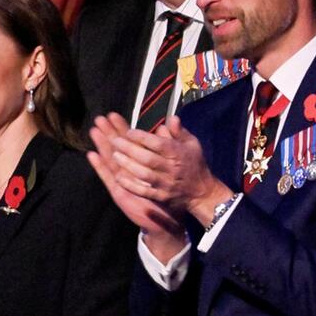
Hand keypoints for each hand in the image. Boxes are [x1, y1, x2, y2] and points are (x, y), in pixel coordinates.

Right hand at [87, 113, 182, 235]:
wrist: (166, 220)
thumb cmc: (169, 194)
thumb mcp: (170, 170)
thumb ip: (168, 148)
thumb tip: (165, 127)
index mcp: (141, 163)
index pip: (130, 142)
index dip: (122, 128)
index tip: (114, 115)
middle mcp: (129, 170)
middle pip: (117, 148)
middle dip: (109, 132)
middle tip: (100, 117)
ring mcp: (122, 180)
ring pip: (110, 159)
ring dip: (102, 145)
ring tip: (94, 130)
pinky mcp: (119, 192)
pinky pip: (108, 178)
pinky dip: (100, 167)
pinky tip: (91, 155)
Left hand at [107, 115, 230, 224]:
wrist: (202, 193)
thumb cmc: (195, 165)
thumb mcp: (192, 144)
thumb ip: (180, 131)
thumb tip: (171, 118)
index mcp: (178, 154)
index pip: (158, 144)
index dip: (142, 137)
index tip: (128, 132)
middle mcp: (171, 168)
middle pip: (147, 158)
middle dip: (129, 149)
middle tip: (114, 141)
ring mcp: (165, 184)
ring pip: (143, 174)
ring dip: (127, 165)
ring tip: (113, 155)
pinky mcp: (160, 197)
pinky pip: (143, 191)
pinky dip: (130, 185)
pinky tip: (118, 177)